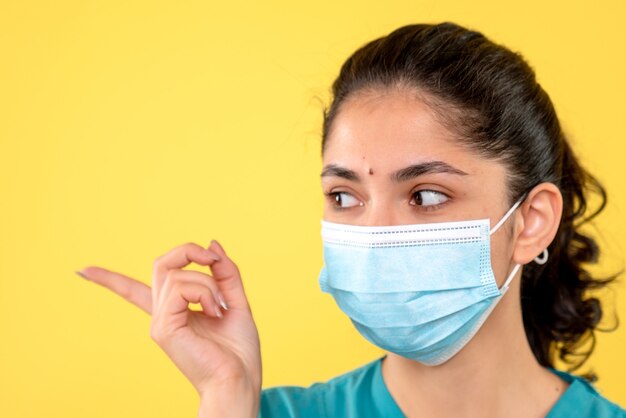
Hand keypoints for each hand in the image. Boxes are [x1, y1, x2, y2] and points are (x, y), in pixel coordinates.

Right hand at [77, 240, 261, 415]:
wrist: (239, 379)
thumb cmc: (238, 350)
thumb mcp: (235, 300)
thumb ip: (225, 273)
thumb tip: (212, 244)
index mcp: (175, 311)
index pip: (134, 291)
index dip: (109, 279)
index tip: (82, 270)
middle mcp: (162, 315)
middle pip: (161, 264)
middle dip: (187, 250)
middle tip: (212, 260)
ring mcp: (159, 321)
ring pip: (177, 275)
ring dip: (208, 283)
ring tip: (221, 308)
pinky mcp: (164, 327)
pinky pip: (181, 289)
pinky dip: (205, 292)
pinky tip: (216, 312)